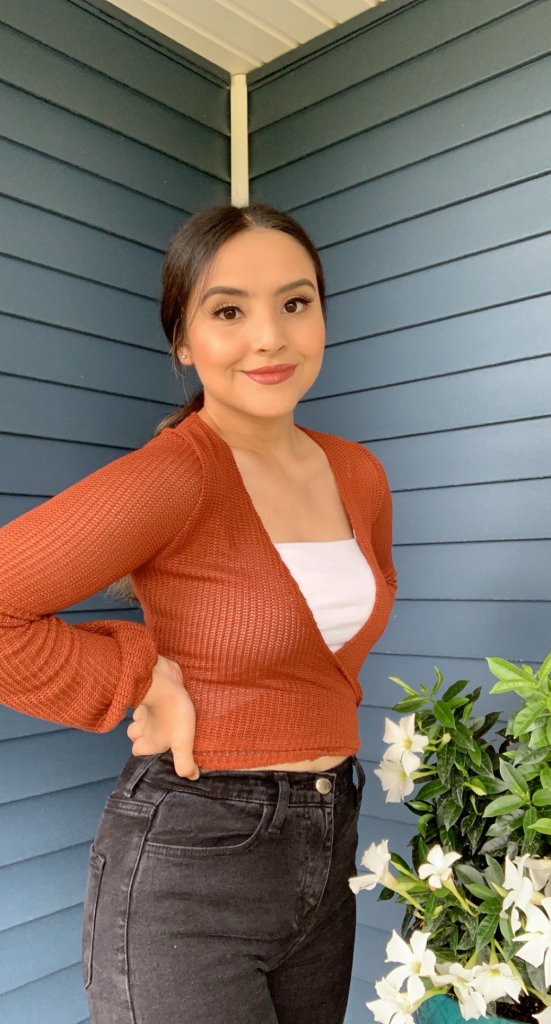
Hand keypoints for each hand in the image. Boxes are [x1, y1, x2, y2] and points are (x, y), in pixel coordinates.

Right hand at [127, 654, 199, 778]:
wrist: (163, 680)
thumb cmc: (172, 714)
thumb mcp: (182, 743)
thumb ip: (185, 763)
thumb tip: (192, 777)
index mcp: (146, 743)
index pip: (140, 754)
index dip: (149, 754)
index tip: (165, 752)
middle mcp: (140, 729)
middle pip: (138, 737)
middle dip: (149, 736)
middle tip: (169, 735)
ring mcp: (142, 711)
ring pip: (141, 719)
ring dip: (151, 719)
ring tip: (170, 719)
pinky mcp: (149, 695)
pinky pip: (149, 702)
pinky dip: (156, 703)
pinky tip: (169, 703)